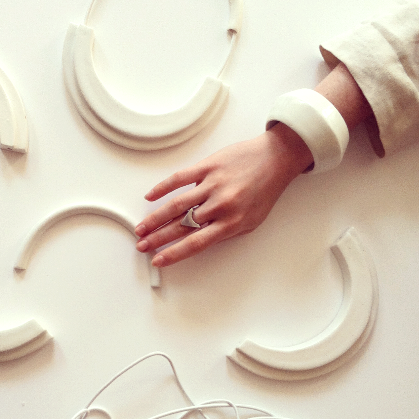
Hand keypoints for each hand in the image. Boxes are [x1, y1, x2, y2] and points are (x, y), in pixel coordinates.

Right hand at [135, 124, 312, 266]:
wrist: (276, 159)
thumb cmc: (264, 190)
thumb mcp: (252, 221)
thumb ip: (226, 232)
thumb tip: (199, 239)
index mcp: (232, 222)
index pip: (196, 243)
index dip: (174, 253)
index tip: (159, 260)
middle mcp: (220, 205)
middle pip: (181, 226)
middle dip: (158, 238)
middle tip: (142, 246)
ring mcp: (212, 184)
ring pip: (176, 205)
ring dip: (155, 218)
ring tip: (141, 228)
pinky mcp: (207, 166)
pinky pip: (179, 179)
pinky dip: (162, 188)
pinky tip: (150, 197)